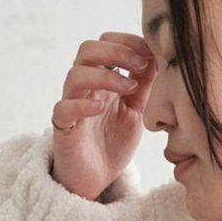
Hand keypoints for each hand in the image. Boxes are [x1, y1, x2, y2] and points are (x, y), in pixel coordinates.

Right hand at [49, 32, 157, 200]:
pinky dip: (81, 104)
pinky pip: (64, 108)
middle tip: (140, 64)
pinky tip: (100, 107)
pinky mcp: (63, 127)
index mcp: (102, 78)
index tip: (150, 52)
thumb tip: (158, 57)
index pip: (106, 42)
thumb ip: (144, 86)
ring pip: (75, 74)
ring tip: (128, 88)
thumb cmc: (113, 143)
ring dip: (105, 75)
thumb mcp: (136, 111)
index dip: (127, 41)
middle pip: (88, 49)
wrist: (96, 179)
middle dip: (116, 50)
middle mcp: (85, 86)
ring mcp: (72, 104)